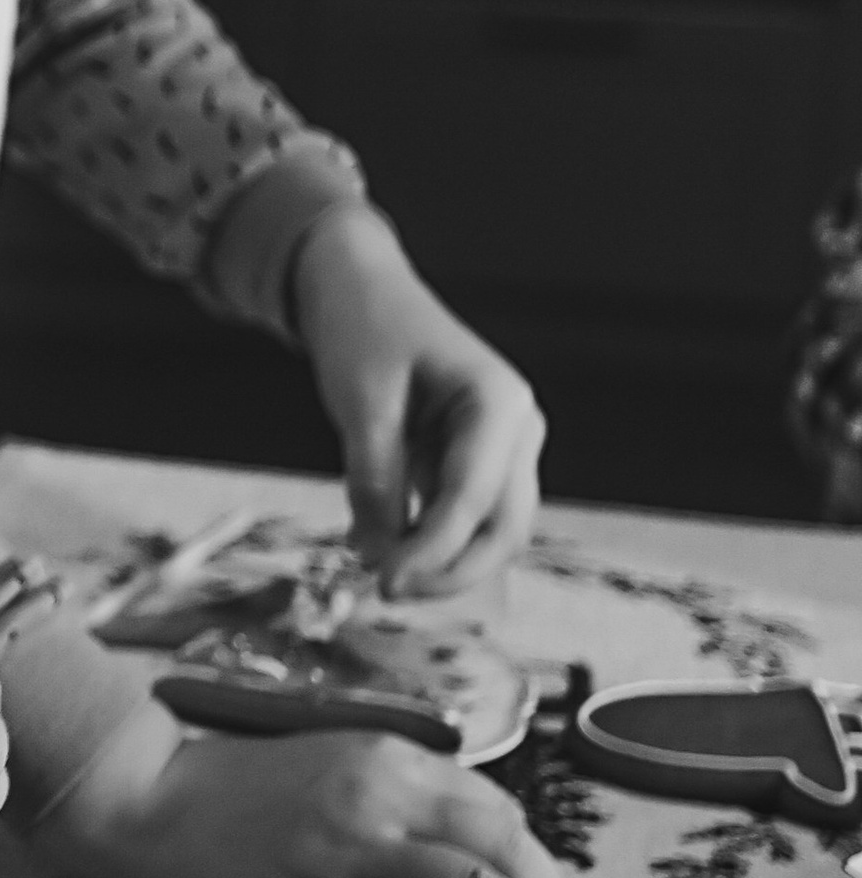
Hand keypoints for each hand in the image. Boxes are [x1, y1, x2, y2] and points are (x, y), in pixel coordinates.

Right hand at [49, 712, 569, 877]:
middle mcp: (378, 796)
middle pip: (501, 849)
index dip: (532, 853)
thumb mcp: (329, 760)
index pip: (495, 806)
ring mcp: (347, 852)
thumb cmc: (231, 783)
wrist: (141, 800)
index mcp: (384, 755)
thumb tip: (470, 843)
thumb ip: (396, 791)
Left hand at [291, 204, 544, 597]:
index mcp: (500, 401)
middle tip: (386, 592)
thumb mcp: (360, 402)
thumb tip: (381, 555)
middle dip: (450, 569)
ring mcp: (504, 445)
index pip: (475, 498)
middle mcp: (517, 426)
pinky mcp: (478, 459)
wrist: (359, 286)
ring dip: (442, 561)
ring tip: (376, 572)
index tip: (385, 583)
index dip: (433, 550)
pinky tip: (378, 546)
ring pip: (491, 530)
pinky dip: (429, 539)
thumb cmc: (363, 328)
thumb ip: (374, 480)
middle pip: (504, 527)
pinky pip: (465, 515)